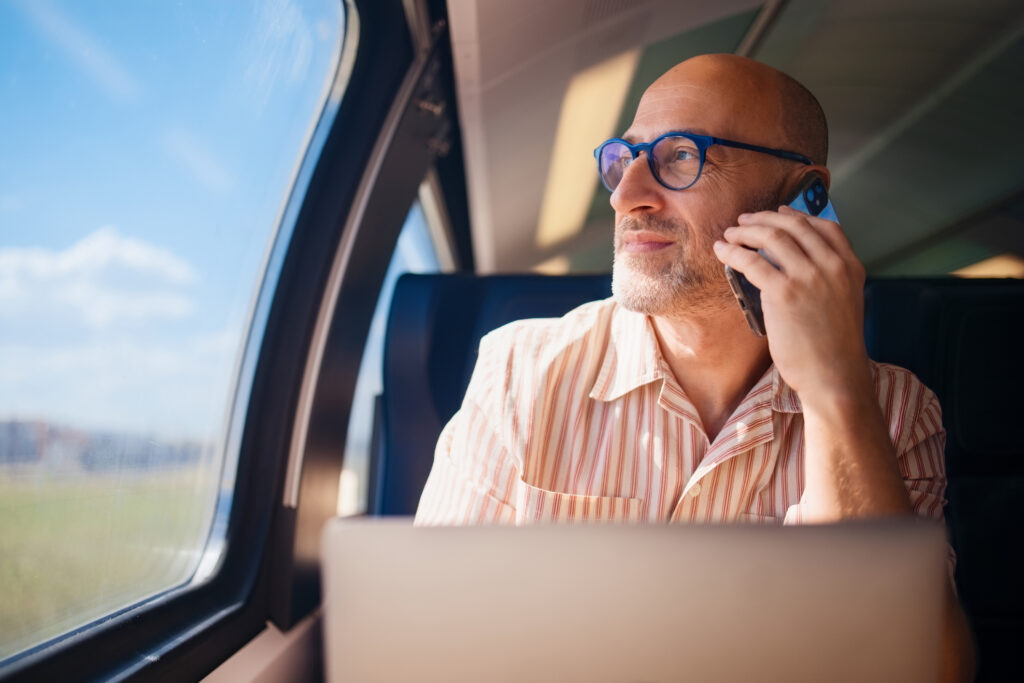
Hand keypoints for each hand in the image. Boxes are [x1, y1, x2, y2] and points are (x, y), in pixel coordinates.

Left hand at [712, 205, 870, 402]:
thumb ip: (828, 280)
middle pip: (795, 227)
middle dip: (765, 219)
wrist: (834, 376)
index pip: (826, 227)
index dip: (799, 215)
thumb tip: (795, 265)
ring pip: (772, 238)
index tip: (780, 212)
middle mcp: (832, 266)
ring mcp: (809, 277)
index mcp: (851, 267)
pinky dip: (733, 252)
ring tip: (730, 234)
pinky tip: (722, 251)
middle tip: (744, 221)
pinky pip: (752, 262)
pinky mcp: (784, 293)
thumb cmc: (834, 348)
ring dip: (746, 231)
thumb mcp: (843, 304)